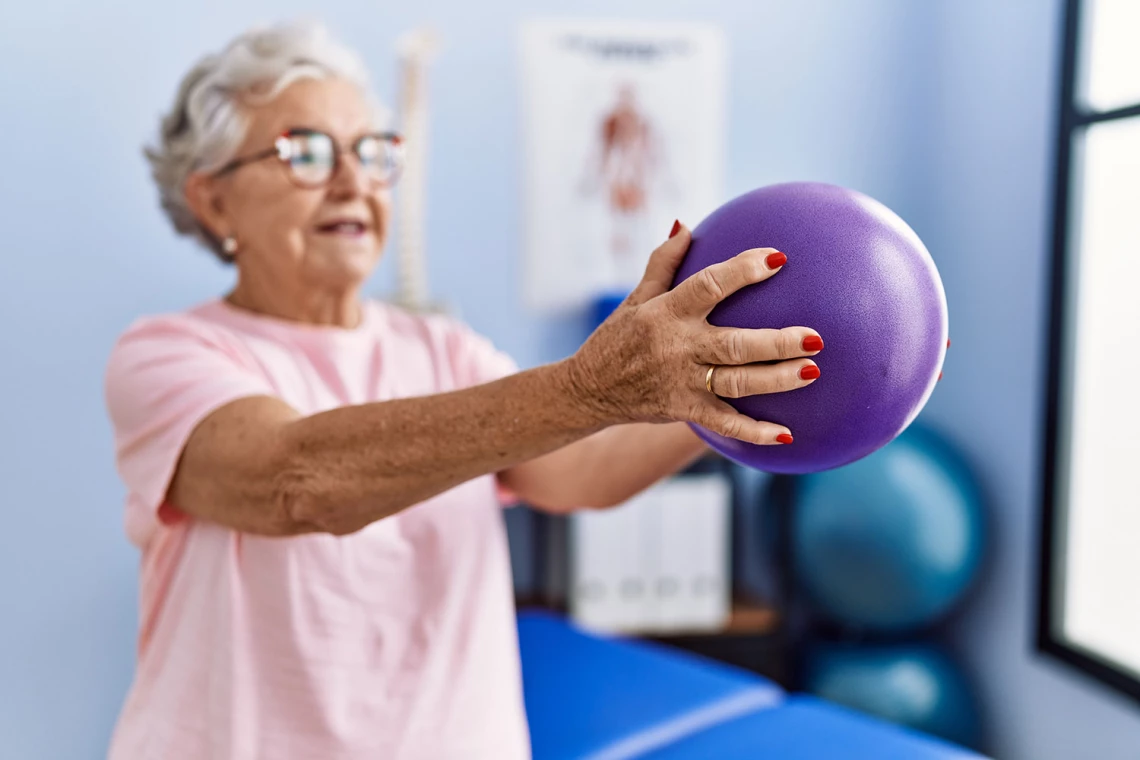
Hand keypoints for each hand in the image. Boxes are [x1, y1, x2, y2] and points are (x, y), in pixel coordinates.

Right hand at [567, 221, 822, 444]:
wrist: (588, 390)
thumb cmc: (617, 337)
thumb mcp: (636, 298)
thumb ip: (663, 262)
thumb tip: (686, 224)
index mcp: (666, 313)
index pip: (709, 286)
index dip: (742, 271)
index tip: (777, 258)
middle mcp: (678, 348)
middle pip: (734, 344)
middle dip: (777, 341)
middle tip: (816, 337)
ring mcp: (682, 382)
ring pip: (736, 382)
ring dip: (776, 379)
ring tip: (814, 372)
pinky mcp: (684, 410)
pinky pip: (723, 423)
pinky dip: (753, 432)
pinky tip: (786, 435)